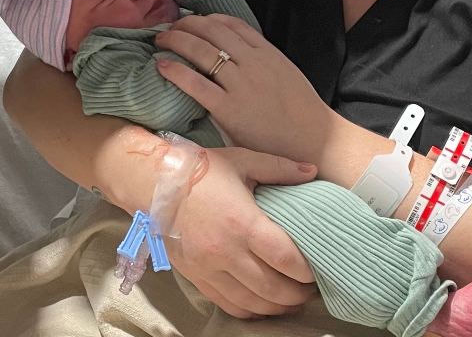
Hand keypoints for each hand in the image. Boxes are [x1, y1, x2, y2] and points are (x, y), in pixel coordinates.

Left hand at [154, 15, 334, 164]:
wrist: (314, 141)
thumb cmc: (302, 113)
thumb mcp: (286, 73)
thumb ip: (262, 61)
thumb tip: (236, 55)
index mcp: (268, 53)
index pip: (232, 24)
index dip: (207, 19)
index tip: (194, 21)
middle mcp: (253, 63)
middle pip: (212, 31)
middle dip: (186, 25)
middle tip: (170, 29)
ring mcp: (240, 85)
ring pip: (201, 51)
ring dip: (176, 41)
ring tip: (161, 42)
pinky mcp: (228, 109)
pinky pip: (196, 84)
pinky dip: (176, 71)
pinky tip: (162, 66)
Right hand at [165, 146, 318, 317]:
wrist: (153, 183)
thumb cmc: (200, 169)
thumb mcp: (242, 161)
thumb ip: (280, 168)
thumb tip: (312, 170)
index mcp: (242, 222)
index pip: (285, 258)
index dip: (307, 270)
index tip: (318, 269)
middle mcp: (226, 251)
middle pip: (272, 288)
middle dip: (298, 293)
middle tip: (312, 289)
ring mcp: (209, 268)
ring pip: (252, 302)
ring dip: (277, 306)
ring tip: (293, 300)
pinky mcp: (196, 277)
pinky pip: (228, 305)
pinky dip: (251, 311)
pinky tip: (263, 305)